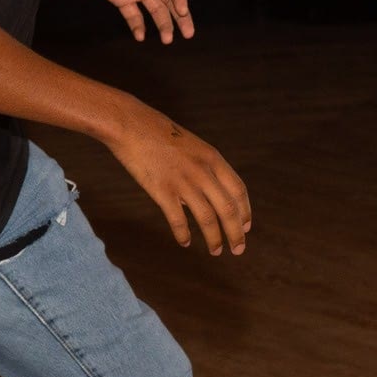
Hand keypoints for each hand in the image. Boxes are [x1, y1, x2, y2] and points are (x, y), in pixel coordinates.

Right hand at [106, 105, 249, 256]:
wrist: (130, 124)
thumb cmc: (158, 134)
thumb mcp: (191, 146)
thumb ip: (203, 168)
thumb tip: (207, 195)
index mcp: (213, 158)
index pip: (238, 191)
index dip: (245, 212)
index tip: (245, 228)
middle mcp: (203, 171)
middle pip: (228, 209)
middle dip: (236, 233)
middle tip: (238, 250)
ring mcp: (183, 181)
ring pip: (207, 219)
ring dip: (214, 239)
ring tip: (216, 251)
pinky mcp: (162, 190)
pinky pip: (178, 220)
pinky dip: (184, 235)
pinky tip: (185, 243)